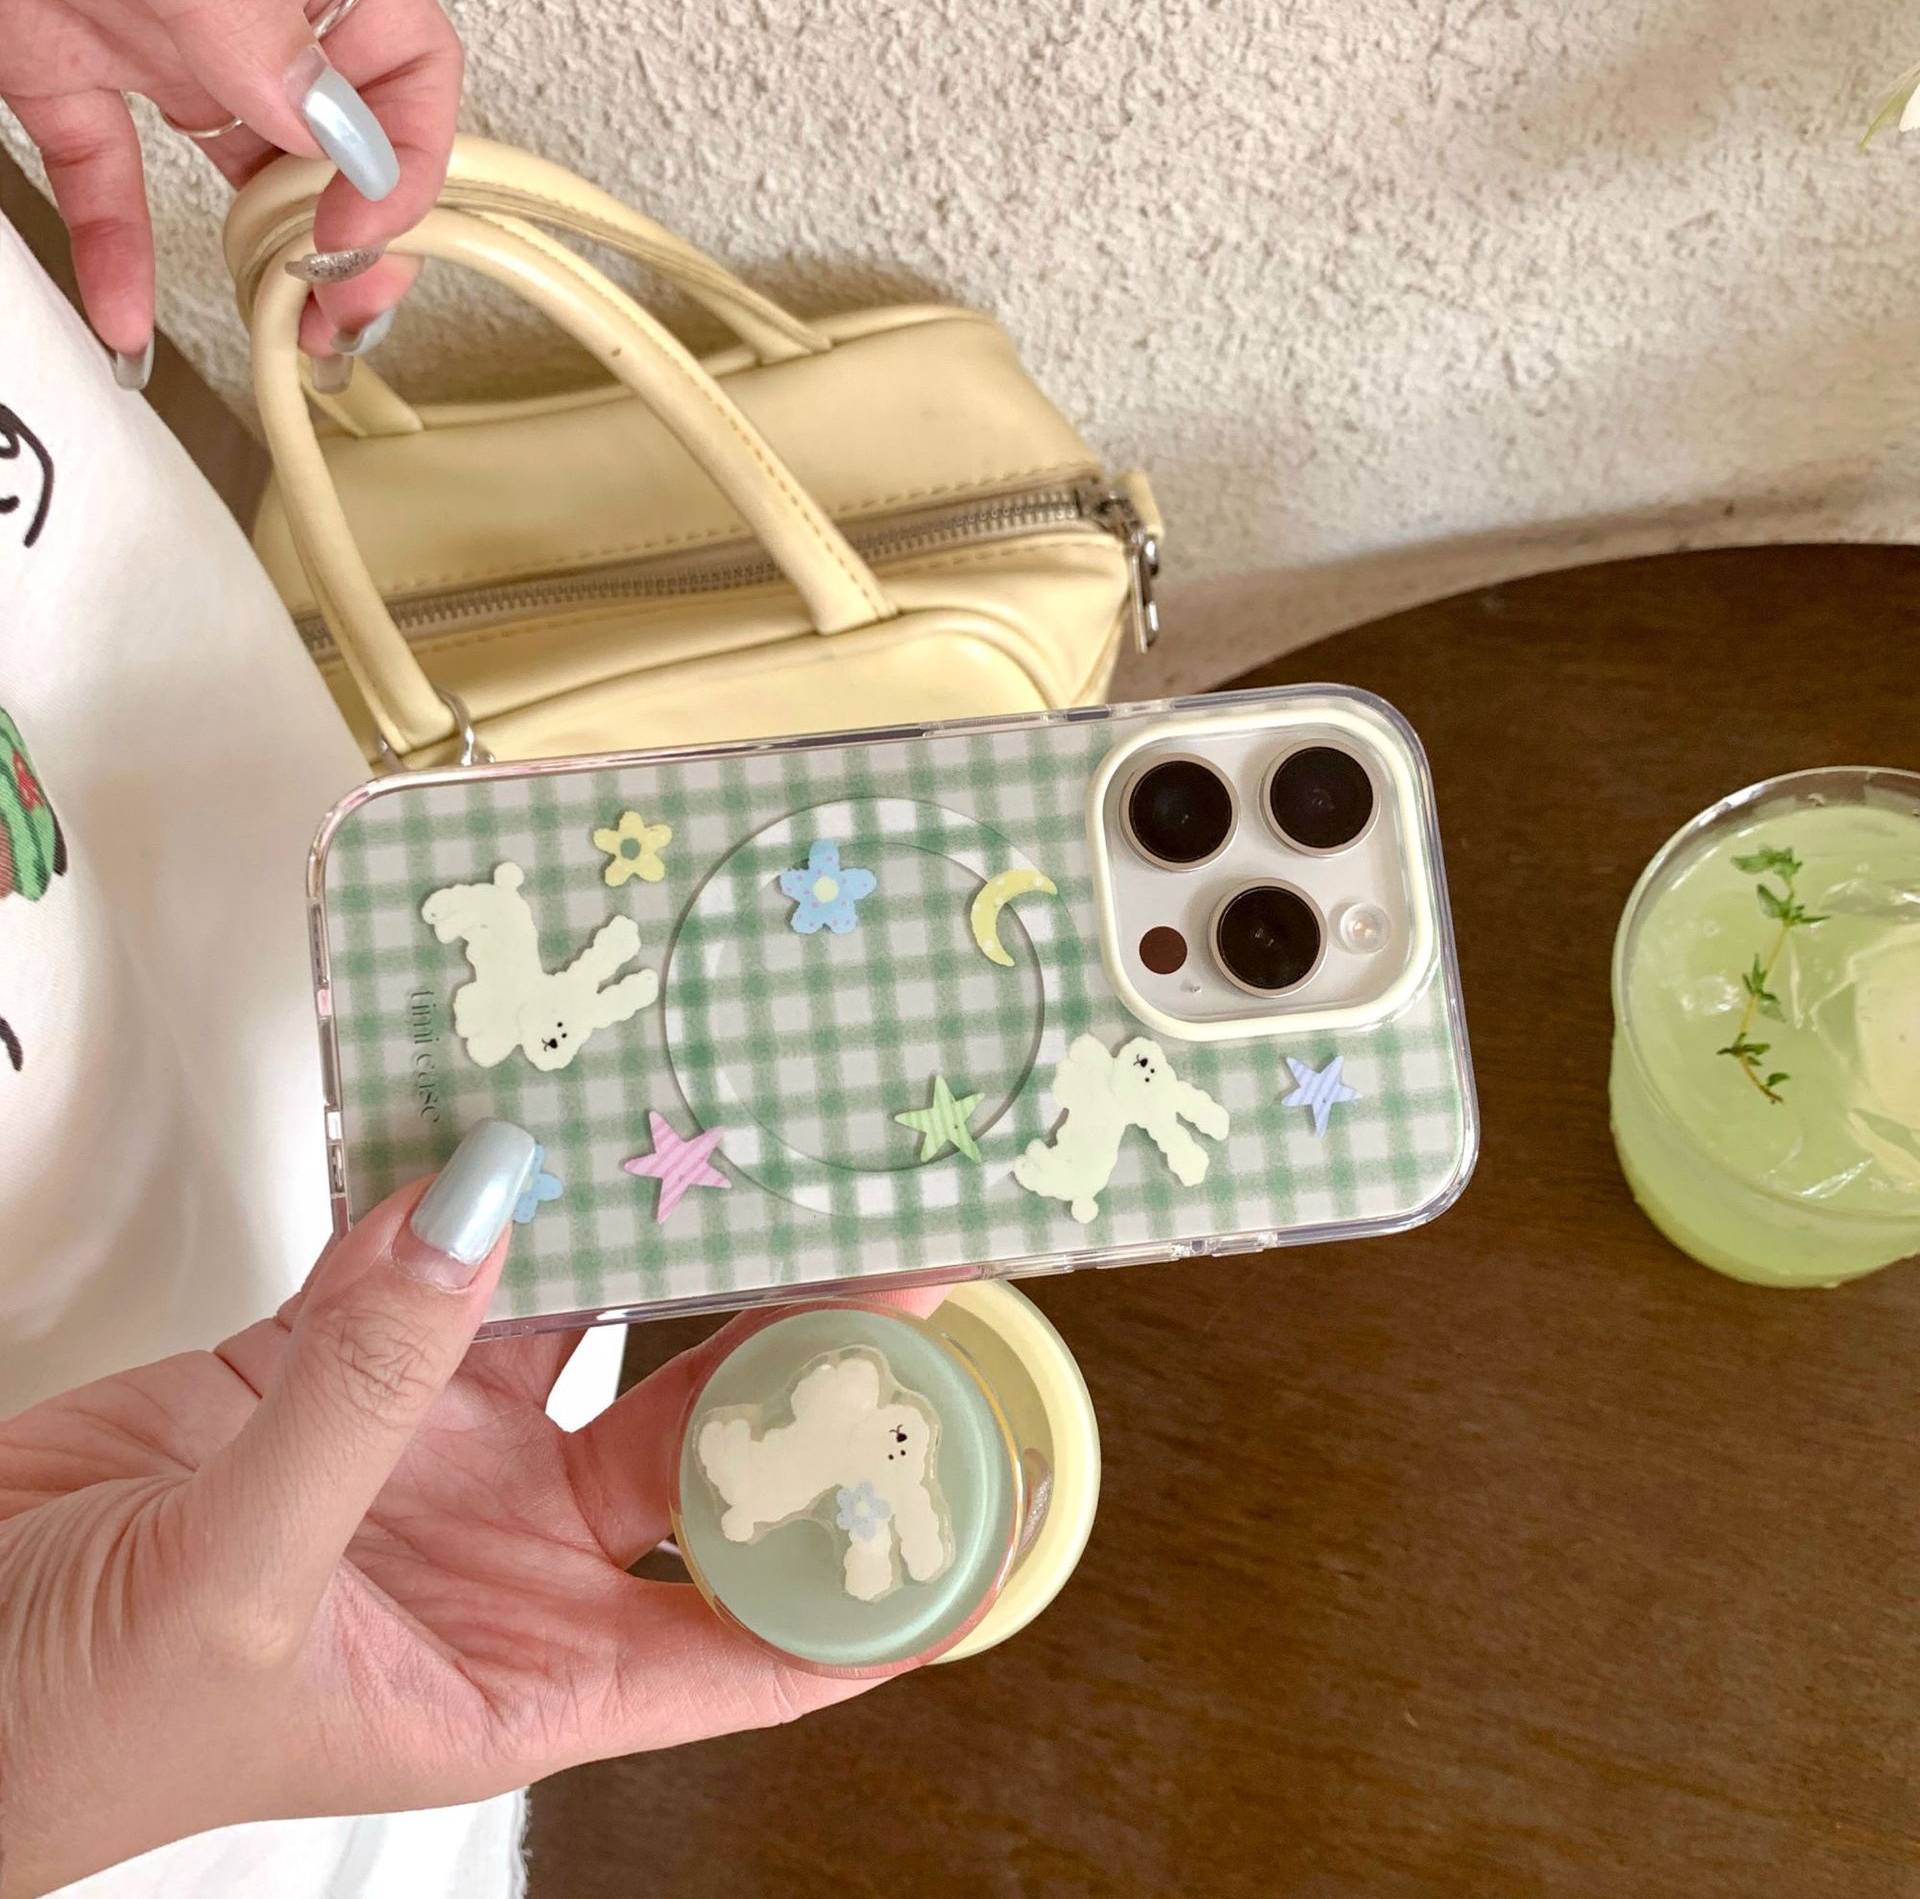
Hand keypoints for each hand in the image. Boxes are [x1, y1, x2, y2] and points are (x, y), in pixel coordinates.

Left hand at [0, 0, 461, 374]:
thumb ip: (249, 19)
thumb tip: (323, 120)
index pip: (410, 68)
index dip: (405, 162)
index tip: (362, 228)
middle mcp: (236, 1)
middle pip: (335, 140)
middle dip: (349, 239)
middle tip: (340, 307)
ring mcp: (150, 32)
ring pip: (235, 170)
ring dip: (260, 261)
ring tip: (277, 324)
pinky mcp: (58, 58)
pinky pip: (104, 171)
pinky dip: (114, 250)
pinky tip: (126, 314)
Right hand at [0, 1122, 902, 1894]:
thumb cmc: (71, 1730)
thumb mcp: (243, 1588)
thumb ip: (366, 1394)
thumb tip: (477, 1222)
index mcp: (534, 1670)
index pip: (760, 1638)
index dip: (879, 1577)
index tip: (979, 1487)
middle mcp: (511, 1556)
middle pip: (703, 1445)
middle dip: (800, 1356)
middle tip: (894, 1255)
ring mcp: (433, 1453)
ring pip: (591, 1329)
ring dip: (658, 1245)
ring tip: (746, 1153)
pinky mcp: (342, 1372)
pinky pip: (437, 1267)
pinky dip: (472, 1199)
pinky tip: (532, 1130)